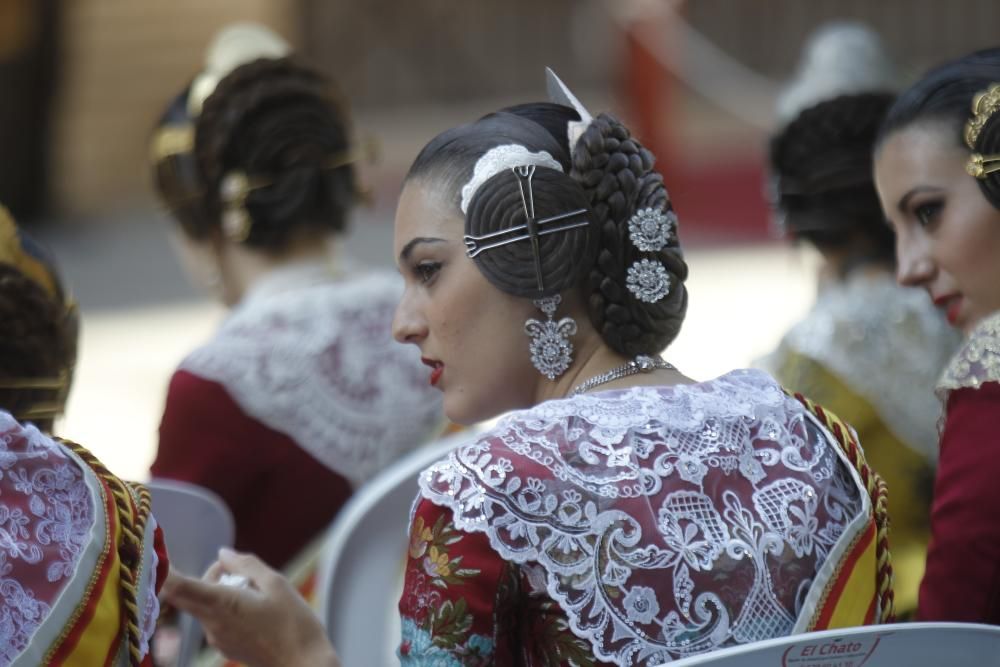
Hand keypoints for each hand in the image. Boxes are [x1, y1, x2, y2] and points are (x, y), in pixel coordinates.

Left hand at [162, 548, 340, 666]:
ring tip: (256, 592)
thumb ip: (246, 565)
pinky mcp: (225, 647)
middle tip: (236, 568)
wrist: (304, 665)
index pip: (179, 587)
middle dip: (207, 574)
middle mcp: (212, 623)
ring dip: (220, 590)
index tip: (153, 557)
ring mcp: (217, 638)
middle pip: (189, 593)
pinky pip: (216, 619)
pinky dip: (228, 607)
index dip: (163, 572)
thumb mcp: (276, 584)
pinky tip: (256, 610)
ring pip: (204, 605)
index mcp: (223, 604)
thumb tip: (223, 553)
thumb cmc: (294, 624)